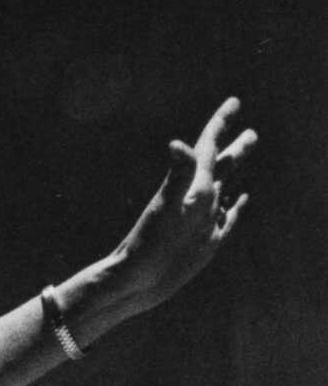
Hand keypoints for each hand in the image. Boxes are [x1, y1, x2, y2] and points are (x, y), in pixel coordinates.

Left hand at [105, 97, 254, 319]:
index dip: (222, 122)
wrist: (136, 283)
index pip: (209, 145)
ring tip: (245, 151)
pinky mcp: (207, 241)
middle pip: (221, 164)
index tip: (234, 101)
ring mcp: (203, 219)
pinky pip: (227, 218)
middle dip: (235, 145)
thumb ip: (178, 175)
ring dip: (235, 168)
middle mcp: (199, 199)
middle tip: (250, 130)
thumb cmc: (148, 247)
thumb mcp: (166, 207)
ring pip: (225, 186)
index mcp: (192, 186)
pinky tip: (240, 200)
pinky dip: (236, 207)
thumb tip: (176, 144)